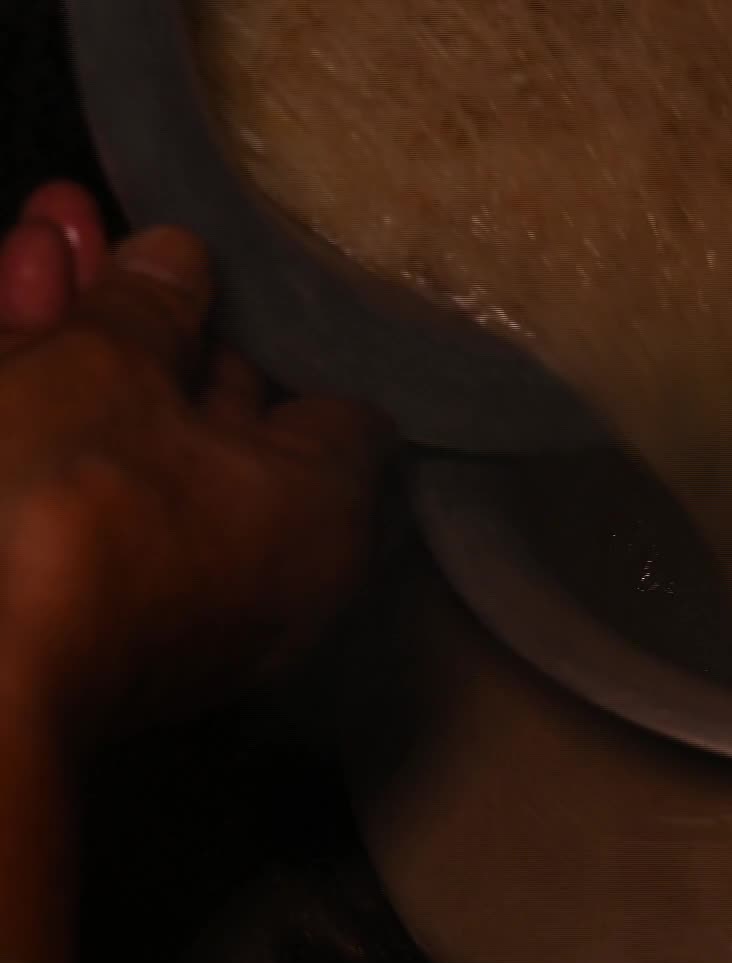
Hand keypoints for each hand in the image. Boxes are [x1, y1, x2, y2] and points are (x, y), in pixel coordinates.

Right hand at [0, 182, 391, 740]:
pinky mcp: (72, 605)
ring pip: (125, 437)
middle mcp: (262, 566)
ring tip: (45, 219)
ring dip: (81, 334)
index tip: (224, 273)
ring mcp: (165, 596)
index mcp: (321, 517)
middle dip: (148, 312)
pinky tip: (12, 291)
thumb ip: (146, 307)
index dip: (276, 331)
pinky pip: (74, 487)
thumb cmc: (72, 506)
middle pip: (212, 411)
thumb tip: (178, 256)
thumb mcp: (107, 369)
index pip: (332, 411)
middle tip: (94, 222)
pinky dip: (40, 400)